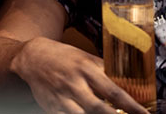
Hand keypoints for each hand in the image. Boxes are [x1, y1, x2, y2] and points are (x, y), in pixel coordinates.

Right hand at [13, 38, 148, 113]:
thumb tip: (128, 84)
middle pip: (100, 109)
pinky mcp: (52, 108)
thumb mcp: (84, 58)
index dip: (133, 106)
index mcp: (86, 69)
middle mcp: (74, 84)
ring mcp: (62, 97)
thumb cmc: (63, 57)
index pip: (114, 92)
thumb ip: (104, 71)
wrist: (32, 58)